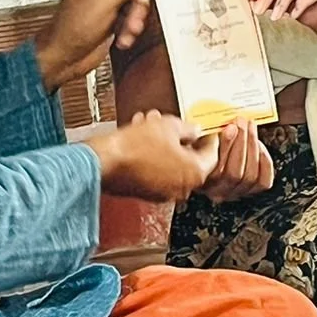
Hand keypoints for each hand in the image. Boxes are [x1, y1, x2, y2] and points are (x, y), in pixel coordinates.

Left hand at [35, 0, 152, 92]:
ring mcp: (106, 0)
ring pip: (134, 3)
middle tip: (134, 14)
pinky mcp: (111, 16)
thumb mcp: (104, 3)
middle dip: (136, 4)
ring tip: (128, 29)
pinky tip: (123, 36)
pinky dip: (129, 28)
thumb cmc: (70, 30)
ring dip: (134, 19)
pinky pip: (131, 16)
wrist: (65, 58)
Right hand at [90, 111, 219, 202]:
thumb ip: (189, 128)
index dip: (209, 138)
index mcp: (194, 173)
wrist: (104, 161)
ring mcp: (164, 193)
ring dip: (165, 143)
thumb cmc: (135, 146)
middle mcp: (182, 188)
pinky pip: (158, 171)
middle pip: (190, 160)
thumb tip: (194, 130)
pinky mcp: (147, 193)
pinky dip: (154, 156)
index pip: (212, 155)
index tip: (208, 130)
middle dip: (181, 138)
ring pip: (171, 164)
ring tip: (152, 124)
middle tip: (176, 124)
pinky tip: (142, 136)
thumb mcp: (169, 126)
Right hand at [202, 118, 274, 200]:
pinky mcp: (250, 191)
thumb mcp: (195, 141)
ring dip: (252, 147)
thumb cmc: (198, 148)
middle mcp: (217, 192)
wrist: (202, 161)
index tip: (230, 127)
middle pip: (235, 172)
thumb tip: (224, 126)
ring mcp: (235, 193)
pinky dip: (264, 162)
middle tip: (242, 122)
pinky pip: (263, 181)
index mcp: (200, 182)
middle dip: (241, 142)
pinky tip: (259, 146)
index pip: (215, 169)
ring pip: (250, 176)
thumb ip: (204, 137)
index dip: (225, 146)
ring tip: (250, 128)